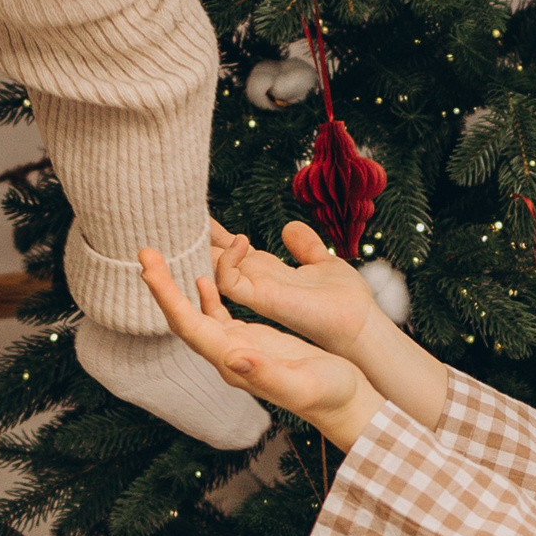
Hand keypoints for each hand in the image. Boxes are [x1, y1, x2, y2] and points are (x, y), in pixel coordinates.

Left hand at [140, 248, 378, 446]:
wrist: (345, 404)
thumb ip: (265, 374)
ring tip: (163, 258)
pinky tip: (205, 278)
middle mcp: (228, 356)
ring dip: (178, 287)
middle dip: (162, 285)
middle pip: (184, 317)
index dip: (167, 296)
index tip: (148, 268)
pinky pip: (218, 315)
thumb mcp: (301, 384)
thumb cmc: (329, 395)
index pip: (190, 325)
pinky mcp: (251, 343)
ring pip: (197, 313)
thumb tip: (230, 356)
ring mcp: (238, 349)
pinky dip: (208, 294)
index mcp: (234, 362)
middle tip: (145, 251)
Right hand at [207, 220, 378, 356]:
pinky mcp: (262, 301)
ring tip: (193, 226)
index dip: (214, 233)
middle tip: (174, 219)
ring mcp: (256, 293)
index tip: (196, 213)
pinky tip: (237, 243)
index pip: (230, 250)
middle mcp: (256, 282)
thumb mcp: (322, 262)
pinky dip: (225, 263)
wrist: (360, 321)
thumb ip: (305, 246)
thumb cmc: (345, 299)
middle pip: (214, 259)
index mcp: (267, 272)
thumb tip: (289, 227)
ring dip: (202, 250)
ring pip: (212, 272)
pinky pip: (229, 283)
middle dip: (194, 241)